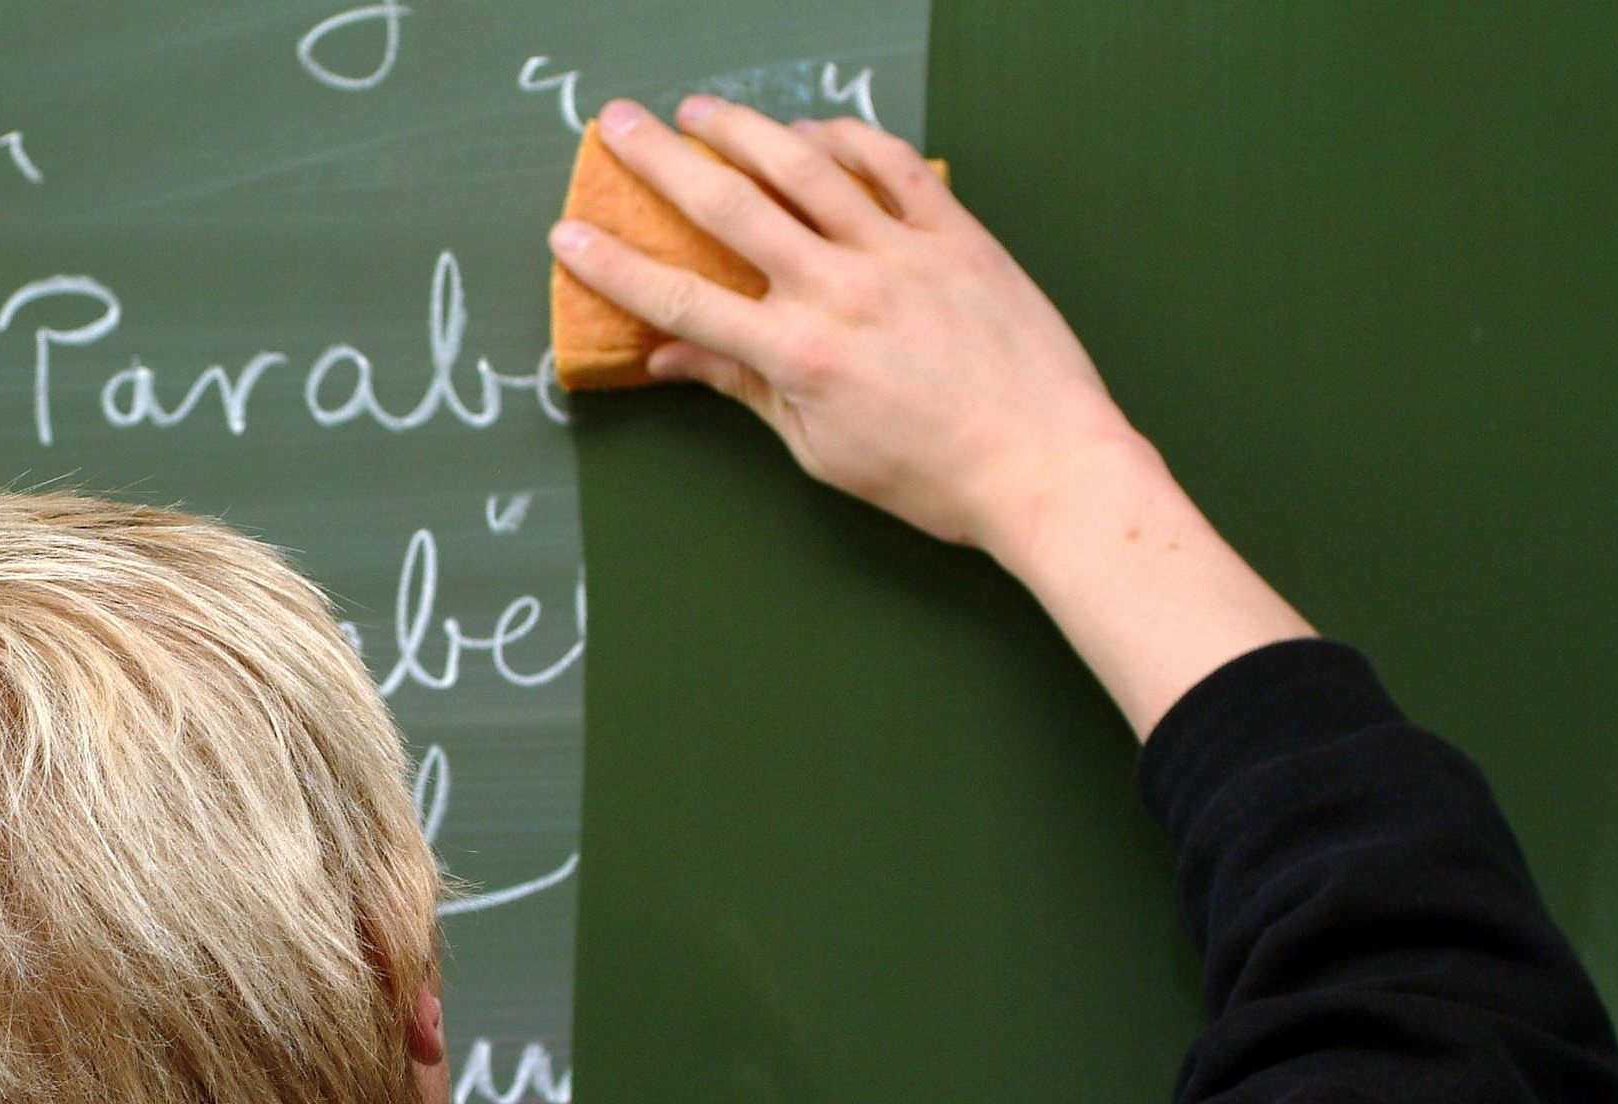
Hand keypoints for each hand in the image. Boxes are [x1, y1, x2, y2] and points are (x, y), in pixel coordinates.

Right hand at [548, 96, 1315, 739]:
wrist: (1048, 465)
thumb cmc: (935, 479)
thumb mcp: (821, 450)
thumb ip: (746, 391)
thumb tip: (671, 363)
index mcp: (800, 356)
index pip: (684, 302)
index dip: (616, 267)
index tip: (569, 235)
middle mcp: (842, 291)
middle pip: (732, 209)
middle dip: (664, 162)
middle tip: (620, 123)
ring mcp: (902, 253)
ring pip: (806, 168)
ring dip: (744, 130)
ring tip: (701, 110)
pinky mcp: (956, 234)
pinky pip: (891, 165)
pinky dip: (844, 139)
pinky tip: (811, 132)